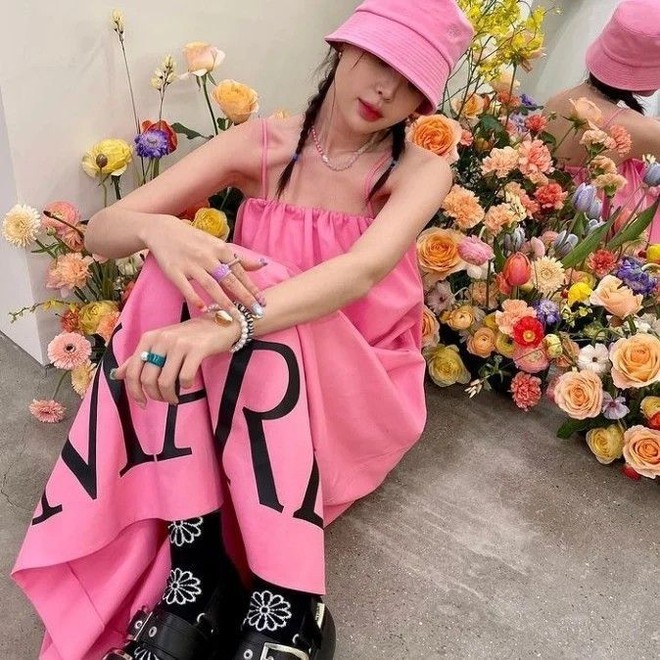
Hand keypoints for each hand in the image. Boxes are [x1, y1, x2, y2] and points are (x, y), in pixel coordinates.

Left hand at [112, 315, 239, 405]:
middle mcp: (161, 339)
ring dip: (169, 396)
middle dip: (155, 396)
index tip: (143, 403)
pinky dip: (185, 387)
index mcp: (149, 338)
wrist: (219, 325)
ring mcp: (179, 344)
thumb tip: (117, 375)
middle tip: (165, 399)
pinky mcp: (197, 349)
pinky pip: (185, 378)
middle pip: (148, 379)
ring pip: (165, 381)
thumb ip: (139, 358)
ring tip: (175, 398)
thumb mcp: (161, 344)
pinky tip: (187, 385)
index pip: (132, 371)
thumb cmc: (189, 337)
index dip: (134, 392)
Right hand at [144, 214, 266, 316]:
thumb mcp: (218, 244)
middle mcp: (207, 257)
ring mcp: (191, 264)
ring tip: (235, 316)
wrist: (163, 230)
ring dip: (224, 302)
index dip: (252, 287)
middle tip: (255, 313)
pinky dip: (194, 298)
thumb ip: (239, 257)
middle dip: (244, 297)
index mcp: (220, 249)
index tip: (262, 302)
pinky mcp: (175, 271)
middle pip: (229, 280)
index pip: (240, 271)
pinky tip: (203, 309)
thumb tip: (262, 264)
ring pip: (210, 285)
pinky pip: (186, 287)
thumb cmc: (194, 240)